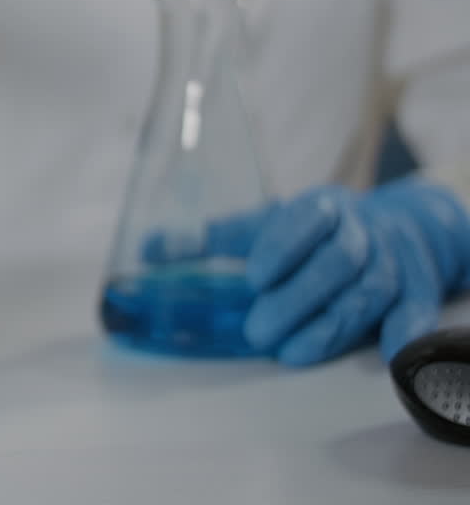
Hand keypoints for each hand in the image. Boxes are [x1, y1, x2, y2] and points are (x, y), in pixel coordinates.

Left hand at [145, 177, 469, 365]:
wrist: (400, 230)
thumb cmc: (315, 233)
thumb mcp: (268, 225)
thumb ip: (213, 238)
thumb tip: (148, 249)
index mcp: (322, 208)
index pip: (306, 218)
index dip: (282, 246)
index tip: (254, 276)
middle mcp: (362, 232)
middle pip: (337, 261)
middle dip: (297, 297)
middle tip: (256, 330)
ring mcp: (392, 262)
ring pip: (369, 292)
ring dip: (330, 326)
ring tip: (289, 353)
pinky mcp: (415, 293)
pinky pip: (415, 312)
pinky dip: (402, 332)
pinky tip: (384, 355)